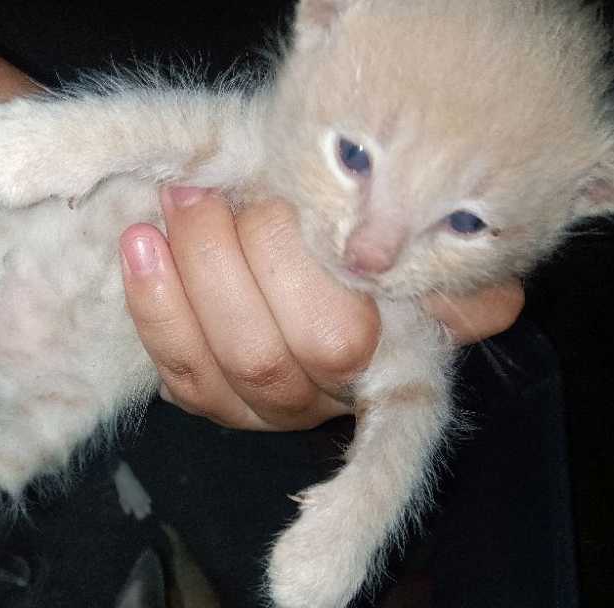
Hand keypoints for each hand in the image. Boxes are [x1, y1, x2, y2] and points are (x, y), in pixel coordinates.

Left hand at [119, 188, 523, 430]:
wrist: (322, 277)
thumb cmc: (370, 260)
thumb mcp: (422, 265)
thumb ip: (449, 276)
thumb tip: (473, 285)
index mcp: (386, 356)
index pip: (337, 332)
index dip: (295, 269)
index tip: (275, 196)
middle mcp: (322, 395)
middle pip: (264, 350)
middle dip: (224, 261)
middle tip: (202, 193)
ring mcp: (262, 409)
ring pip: (214, 362)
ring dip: (181, 279)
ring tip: (169, 209)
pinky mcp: (212, 403)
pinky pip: (175, 370)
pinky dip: (152, 307)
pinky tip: (140, 250)